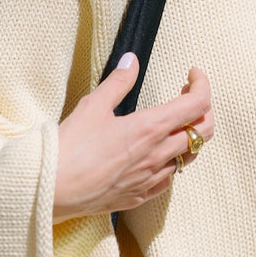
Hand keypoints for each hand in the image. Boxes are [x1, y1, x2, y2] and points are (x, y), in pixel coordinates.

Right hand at [53, 54, 213, 220]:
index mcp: (150, 128)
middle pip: (205, 132)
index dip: (202, 84)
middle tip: (186, 96)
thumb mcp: (93, 106)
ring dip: (190, 136)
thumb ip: (118, 82)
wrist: (50, 190)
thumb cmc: (69, 147)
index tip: (191, 75)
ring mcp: (151, 179)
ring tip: (174, 123)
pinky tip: (158, 153)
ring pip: (190, 157)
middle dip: (204, 109)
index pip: (197, 104)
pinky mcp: (140, 196)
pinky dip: (173, 161)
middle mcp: (158, 155)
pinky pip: (170, 178)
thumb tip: (132, 61)